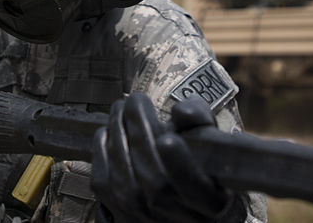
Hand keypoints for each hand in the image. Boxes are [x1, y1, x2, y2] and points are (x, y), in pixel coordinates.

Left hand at [91, 92, 241, 222]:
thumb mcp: (209, 141)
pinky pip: (103, 177)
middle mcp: (176, 217)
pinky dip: (103, 149)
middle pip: (154, 177)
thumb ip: (200, 120)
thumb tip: (181, 112)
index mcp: (209, 201)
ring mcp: (144, 217)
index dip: (179, 166)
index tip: (168, 140)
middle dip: (140, 130)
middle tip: (136, 102)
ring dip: (118, 132)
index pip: (193, 189)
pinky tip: (110, 131)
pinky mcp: (117, 212)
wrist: (174, 201)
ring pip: (126, 175)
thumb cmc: (193, 163)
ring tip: (121, 110)